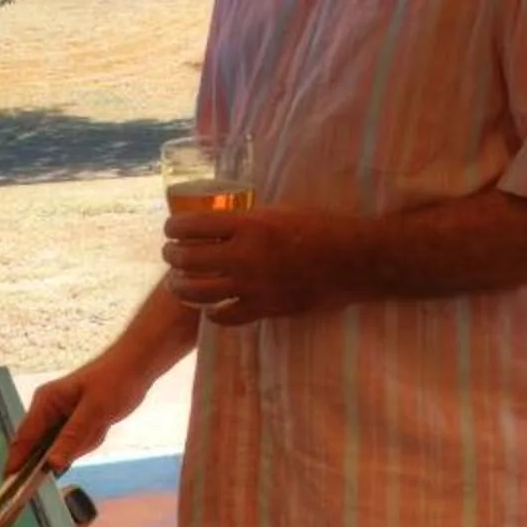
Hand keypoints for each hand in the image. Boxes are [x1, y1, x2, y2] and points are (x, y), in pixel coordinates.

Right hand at [8, 346, 160, 475]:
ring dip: (84, 442)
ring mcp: (60, 417)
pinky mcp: (73, 423)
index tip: (10, 486)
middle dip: (69, 448)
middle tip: (92, 432)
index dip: (16, 463)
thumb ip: (72, 438)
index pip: (23, 438)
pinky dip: (90, 439)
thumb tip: (51, 464)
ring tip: (101, 423)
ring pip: (63, 447)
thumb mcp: (95, 411)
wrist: (136, 368)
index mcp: (44, 403)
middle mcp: (47, 410)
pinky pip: (76, 443)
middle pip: (43, 447)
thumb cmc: (114, 381)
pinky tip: (102, 425)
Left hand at [161, 205, 346, 326]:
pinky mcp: (264, 309)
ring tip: (178, 283)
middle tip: (171, 254)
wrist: (355, 260)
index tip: (171, 228)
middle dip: (172, 255)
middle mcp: (244, 256)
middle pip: (187, 259)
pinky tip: (211, 308)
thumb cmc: (323, 227)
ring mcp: (252, 286)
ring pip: (197, 292)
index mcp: (249, 224)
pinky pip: (224, 316)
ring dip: (181, 286)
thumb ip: (249, 219)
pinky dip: (212, 313)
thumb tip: (222, 223)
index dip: (173, 226)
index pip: (191, 225)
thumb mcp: (282, 210)